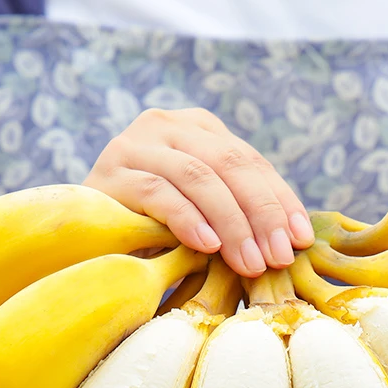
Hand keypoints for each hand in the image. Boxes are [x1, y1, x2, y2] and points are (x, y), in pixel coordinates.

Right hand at [83, 108, 314, 276]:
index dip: (280, 201)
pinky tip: (207, 246)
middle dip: (261, 214)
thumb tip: (295, 240)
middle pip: (229, 164)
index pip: (251, 161)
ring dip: (231, 224)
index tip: (301, 240)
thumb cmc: (156, 232)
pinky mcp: (109, 174)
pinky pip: (158, 193)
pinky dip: (188, 219)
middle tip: (278, 257)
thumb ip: (239, 212)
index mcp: (198, 129)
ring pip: (198, 177)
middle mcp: (167, 125)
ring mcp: (135, 145)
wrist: (87, 238)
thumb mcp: (205, 215)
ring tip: (250, 262)